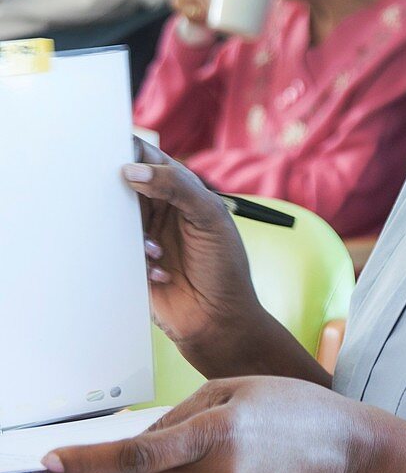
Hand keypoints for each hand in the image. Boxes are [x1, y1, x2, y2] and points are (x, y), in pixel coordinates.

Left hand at [37, 377, 375, 472]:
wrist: (348, 455)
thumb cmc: (296, 411)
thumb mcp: (235, 389)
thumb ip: (180, 416)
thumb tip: (137, 442)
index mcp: (219, 435)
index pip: (138, 456)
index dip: (89, 462)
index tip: (53, 460)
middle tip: (49, 470)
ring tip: (83, 471)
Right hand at [127, 139, 258, 370]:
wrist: (220, 320)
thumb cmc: (224, 267)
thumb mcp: (209, 217)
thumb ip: (177, 186)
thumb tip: (135, 171)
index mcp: (181, 191)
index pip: (150, 159)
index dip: (131, 152)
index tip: (117, 154)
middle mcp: (160, 210)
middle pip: (124, 185)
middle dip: (119, 190)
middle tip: (124, 199)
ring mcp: (143, 236)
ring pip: (115, 218)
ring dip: (134, 232)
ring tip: (160, 250)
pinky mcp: (131, 262)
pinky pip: (115, 249)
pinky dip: (137, 258)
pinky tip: (163, 272)